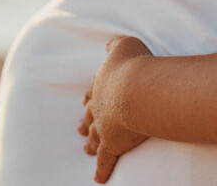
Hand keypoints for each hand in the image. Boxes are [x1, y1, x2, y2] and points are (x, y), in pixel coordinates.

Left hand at [78, 36, 152, 182]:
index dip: (90, 97)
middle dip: (85, 121)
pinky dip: (102, 169)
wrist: (137, 88)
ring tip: (85, 148)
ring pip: (94, 137)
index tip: (86, 101)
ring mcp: (104, 127)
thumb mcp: (125, 45)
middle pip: (89, 116)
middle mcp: (99, 106)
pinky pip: (105, 160)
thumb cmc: (135, 65)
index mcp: (102, 84)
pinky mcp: (112, 144)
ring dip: (90, 143)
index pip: (93, 92)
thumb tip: (109, 44)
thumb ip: (116, 45)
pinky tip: (98, 178)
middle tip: (79, 128)